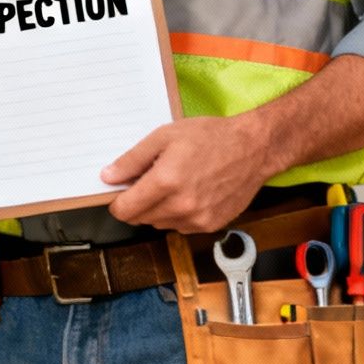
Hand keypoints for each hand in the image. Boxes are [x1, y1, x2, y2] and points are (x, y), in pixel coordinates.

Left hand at [103, 117, 271, 233]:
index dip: (117, 202)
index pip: (125, 210)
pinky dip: (178, 214)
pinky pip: (181, 226)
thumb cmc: (211, 137)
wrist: (254, 148)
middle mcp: (182, 206)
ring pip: (159, 224)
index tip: (120, 193)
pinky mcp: (212, 225)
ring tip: (173, 184)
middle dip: (137, 203)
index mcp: (166, 182)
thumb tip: (108, 176)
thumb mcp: (164, 137)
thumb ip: (132, 160)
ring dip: (157, 210)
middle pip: (140, 219)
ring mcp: (198, 218)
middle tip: (149, 181)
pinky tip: (189, 193)